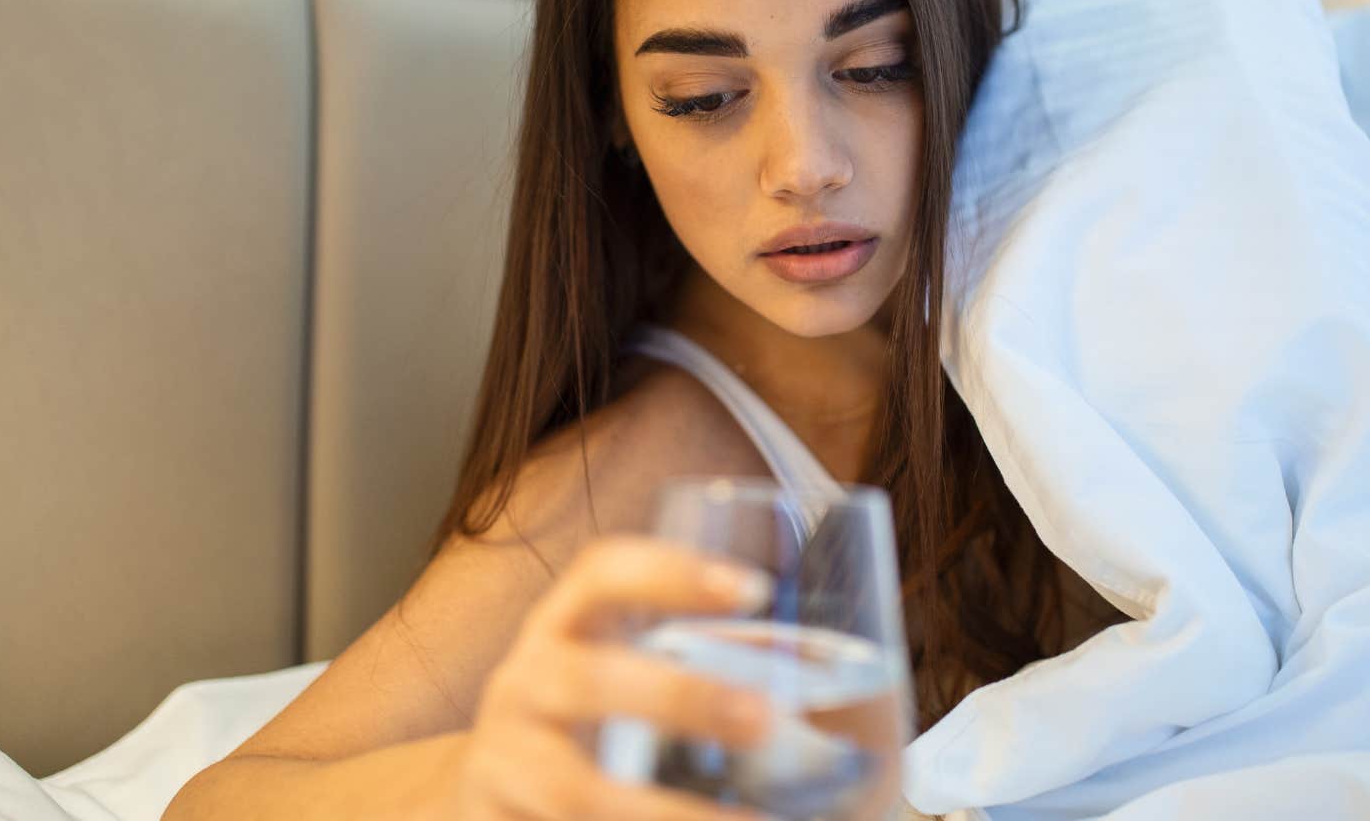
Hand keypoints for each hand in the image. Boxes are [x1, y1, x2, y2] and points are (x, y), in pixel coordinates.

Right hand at [450, 534, 779, 819]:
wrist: (491, 797)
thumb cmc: (597, 729)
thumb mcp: (635, 682)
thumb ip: (725, 681)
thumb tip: (877, 708)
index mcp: (567, 627)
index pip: (602, 572)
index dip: (670, 571)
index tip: (753, 589)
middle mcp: (524, 683)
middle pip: (584, 679)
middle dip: (676, 698)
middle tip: (763, 720)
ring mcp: (502, 762)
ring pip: (572, 790)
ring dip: (663, 815)